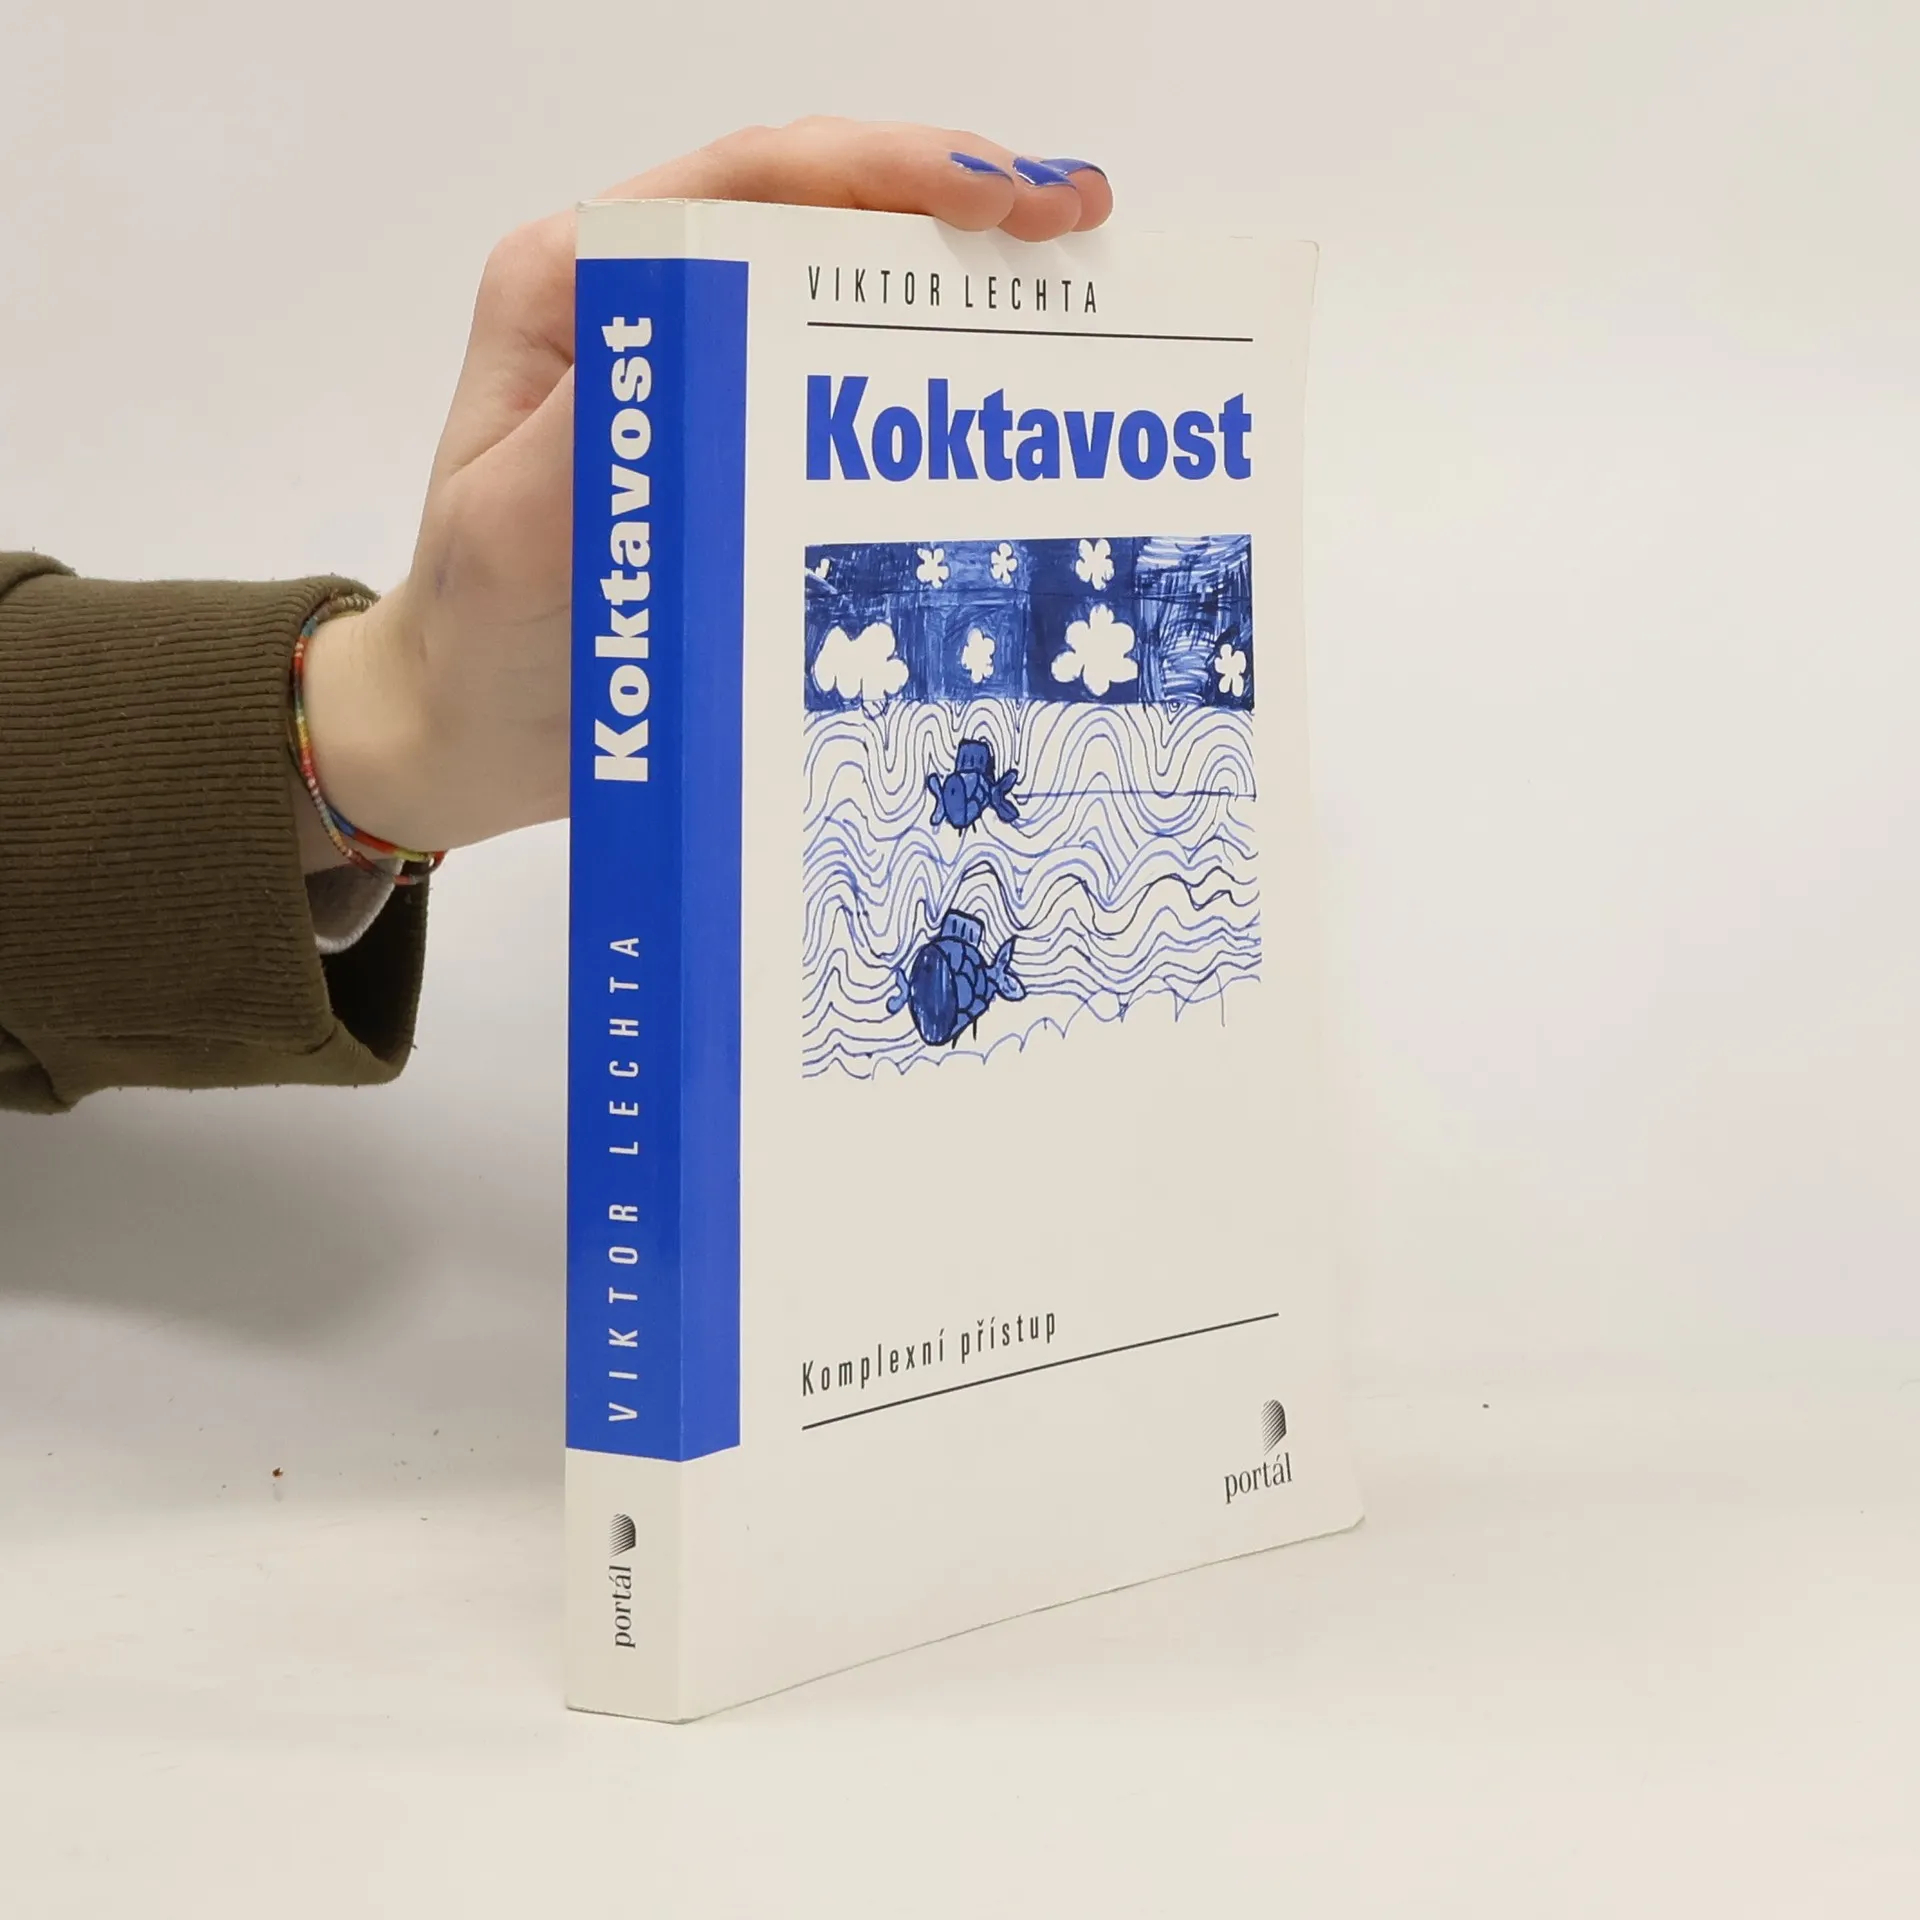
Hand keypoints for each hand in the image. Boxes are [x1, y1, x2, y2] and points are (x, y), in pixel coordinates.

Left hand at [298, 119, 1112, 857]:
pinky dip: (927, 382)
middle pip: (814, 213)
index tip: (1000, 199)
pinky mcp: (739, 446)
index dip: (887, 171)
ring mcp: (699, 374)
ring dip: (955, 279)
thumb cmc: (480, 633)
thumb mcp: (521, 532)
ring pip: (843, 290)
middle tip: (1073, 224)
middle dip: (951, 200)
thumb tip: (723, 324)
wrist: (473, 729)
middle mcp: (646, 306)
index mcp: (581, 284)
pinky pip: (846, 391)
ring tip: (1069, 284)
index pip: (749, 183)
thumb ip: (611, 423)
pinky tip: (1002, 394)